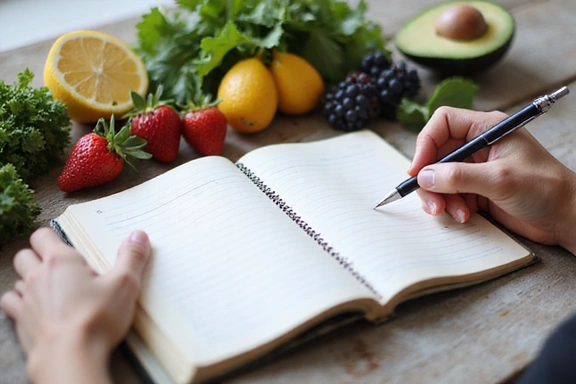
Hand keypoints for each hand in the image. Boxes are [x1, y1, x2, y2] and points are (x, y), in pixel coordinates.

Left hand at [0, 227, 150, 383]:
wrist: (70, 357)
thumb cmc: (96, 319)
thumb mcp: (124, 284)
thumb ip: (131, 258)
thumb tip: (138, 235)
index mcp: (60, 261)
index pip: (42, 235)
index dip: (52, 238)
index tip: (68, 247)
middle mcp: (37, 276)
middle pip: (25, 255)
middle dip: (38, 257)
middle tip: (62, 268)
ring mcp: (26, 299)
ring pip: (18, 279)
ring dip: (31, 280)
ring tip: (53, 288)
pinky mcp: (21, 322)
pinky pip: (12, 303)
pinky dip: (21, 302)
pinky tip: (38, 307)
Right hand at [408, 106, 575, 253]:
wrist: (566, 218)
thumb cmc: (545, 189)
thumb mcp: (499, 179)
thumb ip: (458, 176)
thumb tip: (424, 176)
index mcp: (487, 129)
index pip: (442, 123)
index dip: (425, 144)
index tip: (418, 170)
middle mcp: (478, 145)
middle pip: (435, 154)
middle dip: (430, 179)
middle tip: (432, 202)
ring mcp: (476, 168)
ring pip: (439, 177)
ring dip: (440, 197)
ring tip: (454, 213)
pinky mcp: (476, 189)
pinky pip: (449, 194)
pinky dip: (451, 207)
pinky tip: (465, 216)